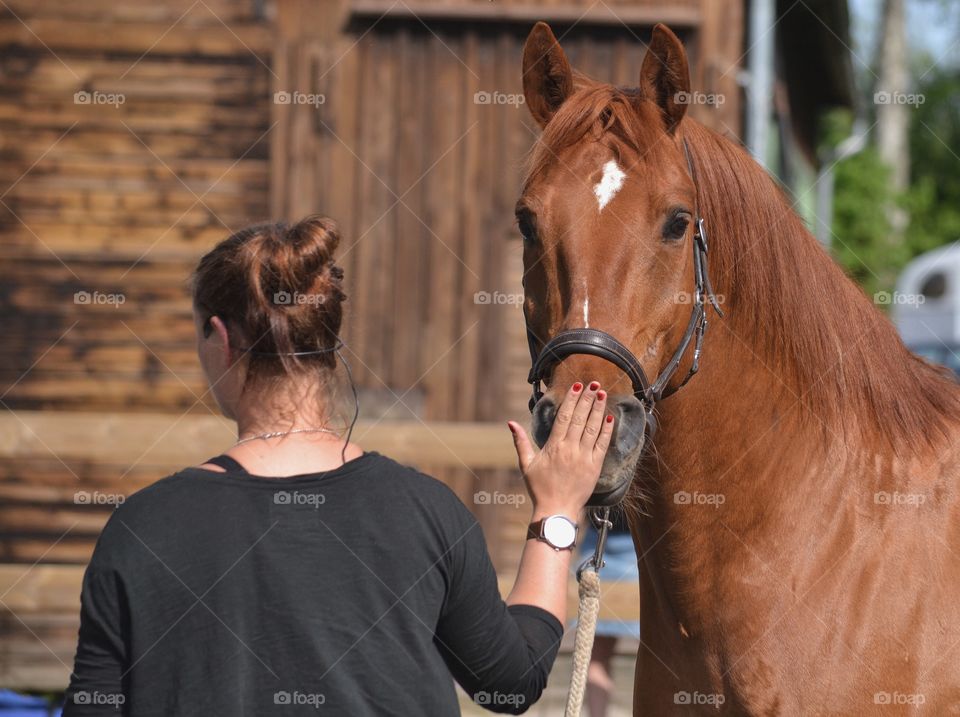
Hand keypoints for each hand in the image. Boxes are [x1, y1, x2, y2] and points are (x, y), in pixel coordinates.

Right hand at [507, 382, 614, 517]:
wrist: (556, 511)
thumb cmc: (539, 488)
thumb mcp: (526, 464)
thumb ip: (520, 442)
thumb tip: (510, 423)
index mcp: (553, 446)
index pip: (565, 417)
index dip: (572, 400)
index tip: (577, 386)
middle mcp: (570, 449)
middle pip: (580, 418)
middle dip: (587, 399)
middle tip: (593, 383)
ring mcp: (584, 457)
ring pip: (593, 428)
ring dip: (598, 409)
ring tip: (602, 394)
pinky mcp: (594, 467)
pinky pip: (602, 444)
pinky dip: (606, 430)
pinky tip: (610, 417)